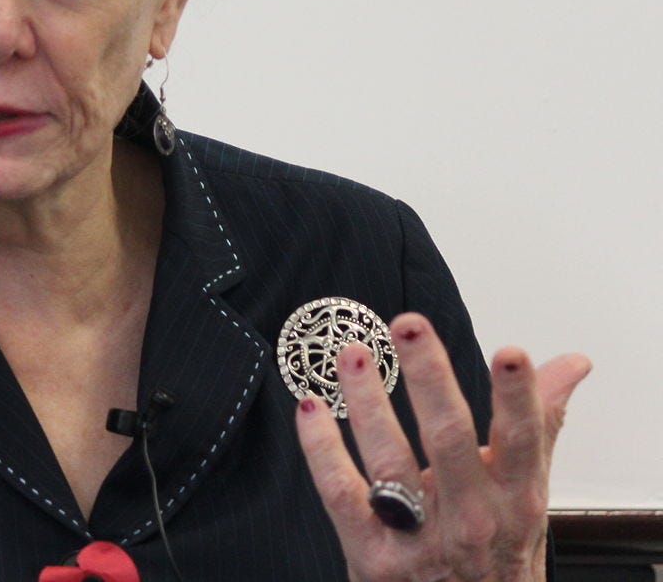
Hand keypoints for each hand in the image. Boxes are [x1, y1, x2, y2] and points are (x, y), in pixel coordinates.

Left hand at [295, 312, 590, 581]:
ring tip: (351, 353)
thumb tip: (570, 362)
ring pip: (389, 460)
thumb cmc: (498, 554)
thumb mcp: (526, 493)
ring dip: (367, 401)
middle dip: (430, 377)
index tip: (511, 353)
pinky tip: (310, 407)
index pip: (522, 438)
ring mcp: (420, 537)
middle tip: (409, 324)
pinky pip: (340, 492)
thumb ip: (540, 423)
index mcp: (514, 496)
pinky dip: (321, 447)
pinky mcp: (373, 553)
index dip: (517, 397)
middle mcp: (471, 516)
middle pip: (449, 437)